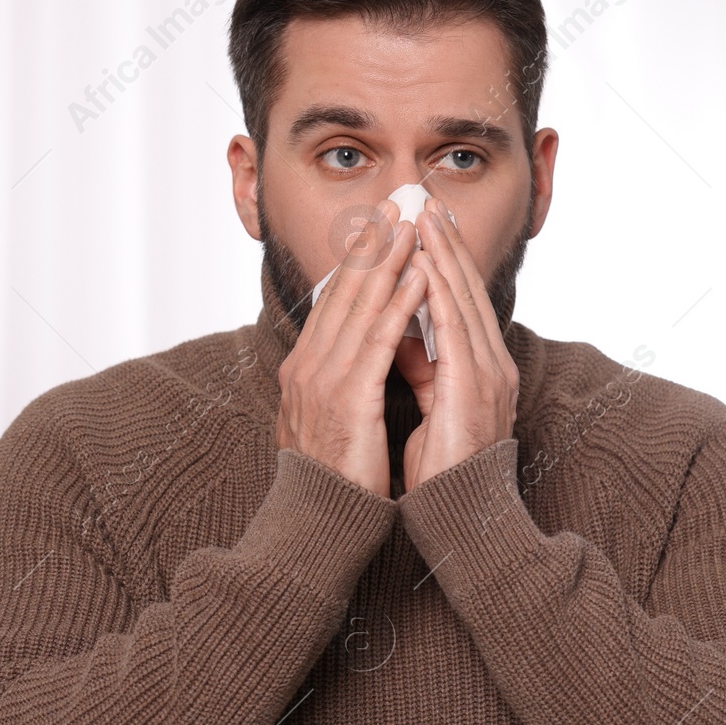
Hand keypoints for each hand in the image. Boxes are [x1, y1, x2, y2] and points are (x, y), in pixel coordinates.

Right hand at [274, 198, 426, 497]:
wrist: (319, 523)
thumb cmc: (335, 479)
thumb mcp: (338, 419)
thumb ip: (349, 383)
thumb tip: (368, 359)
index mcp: (307, 370)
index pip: (334, 302)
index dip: (358, 260)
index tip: (378, 225)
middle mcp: (309, 365)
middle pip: (343, 290)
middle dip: (371, 243)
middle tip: (394, 201)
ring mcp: (326, 378)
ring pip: (361, 304)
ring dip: (388, 259)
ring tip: (411, 223)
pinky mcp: (349, 396)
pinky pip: (379, 337)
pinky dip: (399, 301)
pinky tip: (418, 274)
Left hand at [394, 196, 520, 492]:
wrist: (460, 513)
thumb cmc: (444, 470)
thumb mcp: (433, 406)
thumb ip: (424, 369)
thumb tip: (404, 342)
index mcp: (482, 369)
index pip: (461, 303)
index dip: (446, 261)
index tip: (430, 226)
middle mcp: (492, 364)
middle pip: (466, 290)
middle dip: (447, 244)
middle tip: (429, 202)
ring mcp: (487, 372)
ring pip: (462, 299)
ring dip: (444, 255)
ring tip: (426, 217)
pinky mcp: (472, 384)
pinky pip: (454, 326)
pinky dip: (439, 290)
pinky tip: (425, 262)